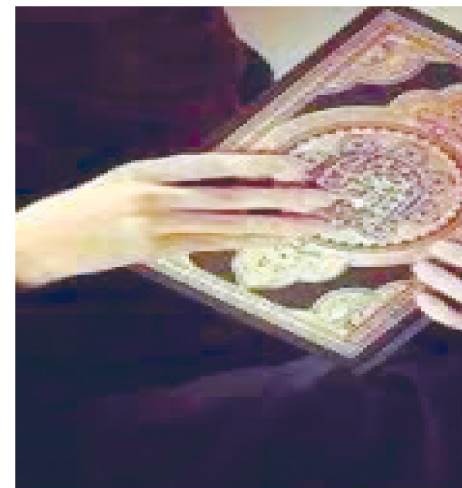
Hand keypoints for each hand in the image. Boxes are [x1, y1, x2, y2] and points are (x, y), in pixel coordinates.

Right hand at [16, 153, 333, 285]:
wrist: (40, 241)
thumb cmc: (86, 209)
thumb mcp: (127, 181)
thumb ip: (173, 181)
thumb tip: (226, 184)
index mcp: (151, 169)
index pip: (218, 163)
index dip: (261, 164)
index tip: (298, 165)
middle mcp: (158, 193)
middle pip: (235, 194)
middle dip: (285, 196)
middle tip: (325, 196)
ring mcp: (157, 225)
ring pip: (230, 224)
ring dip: (277, 225)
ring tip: (314, 224)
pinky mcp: (155, 252)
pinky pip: (212, 246)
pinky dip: (247, 243)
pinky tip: (275, 243)